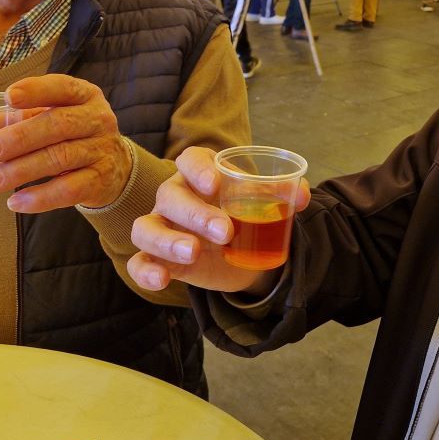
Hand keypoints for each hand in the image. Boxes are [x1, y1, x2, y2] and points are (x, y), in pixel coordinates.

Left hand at [0, 74, 132, 212]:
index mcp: (83, 95)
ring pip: (61, 158)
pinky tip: (16, 202)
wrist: (114, 167)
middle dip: (19, 138)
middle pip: (57, 125)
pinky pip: (70, 190)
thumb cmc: (71, 136)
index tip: (8, 97)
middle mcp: (97, 119)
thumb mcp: (45, 120)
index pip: (61, 87)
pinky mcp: (101, 180)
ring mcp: (101, 150)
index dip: (36, 91)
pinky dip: (41, 197)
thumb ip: (10, 121)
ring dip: (22, 170)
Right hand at [129, 147, 309, 294]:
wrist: (243, 251)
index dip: (199, 169)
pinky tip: (161, 279)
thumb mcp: (266, 203)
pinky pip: (139, 262)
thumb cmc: (247, 214)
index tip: (216, 184)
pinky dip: (145, 271)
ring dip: (167, 240)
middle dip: (196, 213)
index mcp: (200, 173)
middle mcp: (175, 195)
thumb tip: (299, 194)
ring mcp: (162, 226)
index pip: (190, 160)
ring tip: (195, 252)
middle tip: (226, 231)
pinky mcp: (158, 257)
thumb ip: (284, 195)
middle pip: (170, 195)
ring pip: (146, 228)